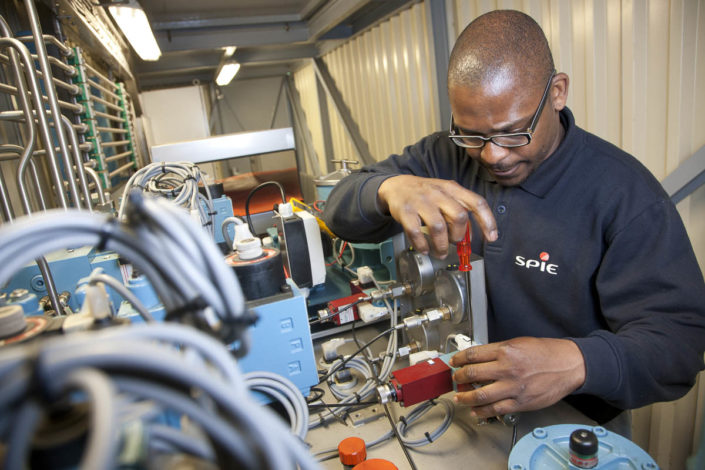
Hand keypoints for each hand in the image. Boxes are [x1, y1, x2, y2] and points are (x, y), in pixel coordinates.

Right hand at [377, 175, 496, 257]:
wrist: (396, 185)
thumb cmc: (425, 194)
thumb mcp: (446, 196)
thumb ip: (459, 212)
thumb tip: (472, 236)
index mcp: (452, 189)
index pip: (477, 203)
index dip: (487, 221)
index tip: (491, 237)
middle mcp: (438, 193)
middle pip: (458, 216)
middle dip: (459, 235)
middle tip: (454, 242)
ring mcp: (421, 201)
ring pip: (438, 227)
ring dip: (441, 245)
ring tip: (440, 252)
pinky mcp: (405, 211)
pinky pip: (416, 232)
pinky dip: (422, 245)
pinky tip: (424, 249)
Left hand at [449, 337, 585, 417]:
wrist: (568, 365)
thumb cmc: (547, 353)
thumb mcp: (519, 343)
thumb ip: (498, 351)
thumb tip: (479, 358)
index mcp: (505, 351)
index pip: (472, 354)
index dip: (458, 359)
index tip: (454, 362)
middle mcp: (507, 369)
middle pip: (472, 374)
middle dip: (458, 377)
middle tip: (455, 379)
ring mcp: (513, 387)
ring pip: (480, 395)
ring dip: (465, 397)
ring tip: (459, 397)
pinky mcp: (520, 402)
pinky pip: (495, 409)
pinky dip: (482, 412)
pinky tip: (476, 411)